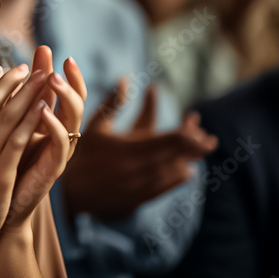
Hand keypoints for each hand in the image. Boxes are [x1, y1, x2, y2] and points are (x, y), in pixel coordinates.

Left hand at [3, 46, 86, 229]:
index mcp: (40, 122)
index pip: (52, 89)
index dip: (50, 68)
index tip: (43, 48)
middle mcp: (53, 134)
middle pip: (72, 99)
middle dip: (68, 78)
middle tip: (59, 60)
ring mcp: (55, 151)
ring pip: (72, 119)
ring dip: (65, 97)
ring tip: (52, 79)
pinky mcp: (52, 169)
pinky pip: (60, 145)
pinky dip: (55, 127)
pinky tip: (45, 112)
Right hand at [62, 77, 216, 220]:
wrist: (69, 193)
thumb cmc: (81, 154)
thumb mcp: (94, 124)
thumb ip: (112, 102)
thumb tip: (124, 77)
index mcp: (131, 147)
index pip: (172, 138)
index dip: (188, 131)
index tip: (195, 121)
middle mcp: (140, 168)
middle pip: (179, 155)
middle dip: (197, 146)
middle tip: (209, 139)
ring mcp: (142, 186)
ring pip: (177, 172)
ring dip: (189, 160)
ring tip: (199, 151)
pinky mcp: (141, 200)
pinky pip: (168, 187)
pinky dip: (179, 176)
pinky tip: (185, 170)